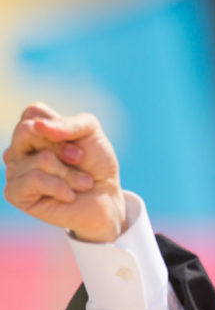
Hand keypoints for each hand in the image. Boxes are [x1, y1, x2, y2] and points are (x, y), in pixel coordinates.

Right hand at [4, 102, 125, 242]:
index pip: (32, 112)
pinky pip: (34, 180)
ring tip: (79, 182)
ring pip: (40, 160)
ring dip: (69, 173)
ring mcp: (14, 170)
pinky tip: (68, 195)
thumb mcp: (90, 131)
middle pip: (27, 132)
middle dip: (63, 147)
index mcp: (33, 130)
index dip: (60, 126)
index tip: (78, 142)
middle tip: (78, 159)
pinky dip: (60, 187)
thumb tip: (37, 126)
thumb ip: (68, 123)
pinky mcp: (14, 193)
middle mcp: (19, 149)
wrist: (105, 197)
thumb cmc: (96, 163)